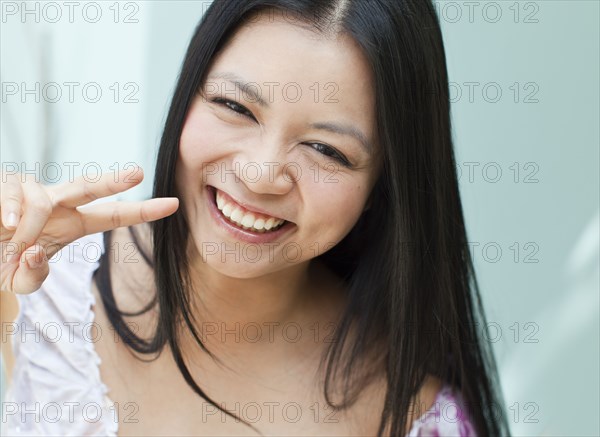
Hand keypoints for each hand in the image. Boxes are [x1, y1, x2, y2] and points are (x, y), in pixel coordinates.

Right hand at [0, 166, 178, 293]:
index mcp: (72, 224)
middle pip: (91, 188)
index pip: (112, 216)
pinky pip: (17, 199)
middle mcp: (58, 204)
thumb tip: (38, 251)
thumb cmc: (1, 260)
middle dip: (114, 181)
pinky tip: (6, 224)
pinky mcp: (7, 184)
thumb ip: (34, 277)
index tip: (173, 204)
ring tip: (13, 245)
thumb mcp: (20, 281)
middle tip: (139, 172)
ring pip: (44, 202)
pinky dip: (11, 217)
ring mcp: (34, 191)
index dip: (143, 211)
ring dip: (28, 231)